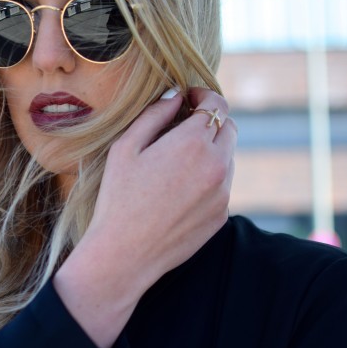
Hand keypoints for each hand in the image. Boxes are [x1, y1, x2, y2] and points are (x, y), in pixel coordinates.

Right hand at [53, 87, 236, 347]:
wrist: (125, 253)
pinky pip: (221, 186)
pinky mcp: (221, 215)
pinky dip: (208, 179)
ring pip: (227, 158)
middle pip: (228, 129)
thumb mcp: (125, 148)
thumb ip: (154, 115)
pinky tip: (178, 191)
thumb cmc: (118, 198)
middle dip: (210, 122)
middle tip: (183, 127)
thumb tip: (175, 94)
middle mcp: (217, 165)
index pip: (217, 104)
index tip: (189, 98)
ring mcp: (223, 193)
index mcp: (194, 143)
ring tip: (176, 163)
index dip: (204, 95)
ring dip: (210, 151)